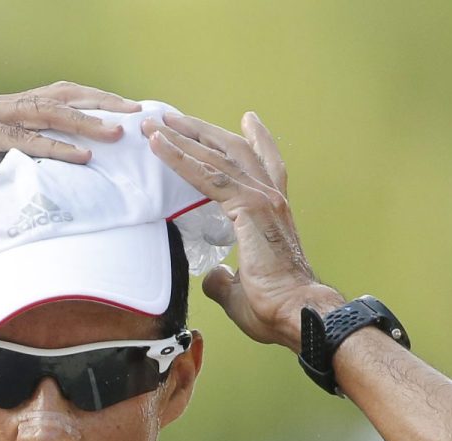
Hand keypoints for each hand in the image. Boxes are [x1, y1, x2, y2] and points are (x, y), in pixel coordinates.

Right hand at [0, 82, 140, 208]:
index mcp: (8, 113)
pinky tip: (79, 156)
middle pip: (64, 97)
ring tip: (117, 133)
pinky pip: (22, 139)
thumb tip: (44, 187)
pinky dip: (53, 147)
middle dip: (103, 104)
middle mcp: (3, 107)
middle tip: (139, 115)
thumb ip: (12, 168)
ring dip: (86, 122)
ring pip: (48, 112)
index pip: (61, 99)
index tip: (127, 114)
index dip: (95, 103)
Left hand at [140, 111, 340, 349]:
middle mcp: (271, 198)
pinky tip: (159, 145)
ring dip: (183, 137)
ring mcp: (261, 199)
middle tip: (175, 117)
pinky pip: (205, 176)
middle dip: (203, 132)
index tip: (248, 121)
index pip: (264, 165)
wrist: (295, 312)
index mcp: (274, 212)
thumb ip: (225, 277)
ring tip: (156, 123)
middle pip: (234, 151)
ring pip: (216, 156)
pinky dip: (180, 158)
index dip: (255, 141)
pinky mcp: (246, 208)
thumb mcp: (241, 289)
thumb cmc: (275, 307)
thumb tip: (215, 276)